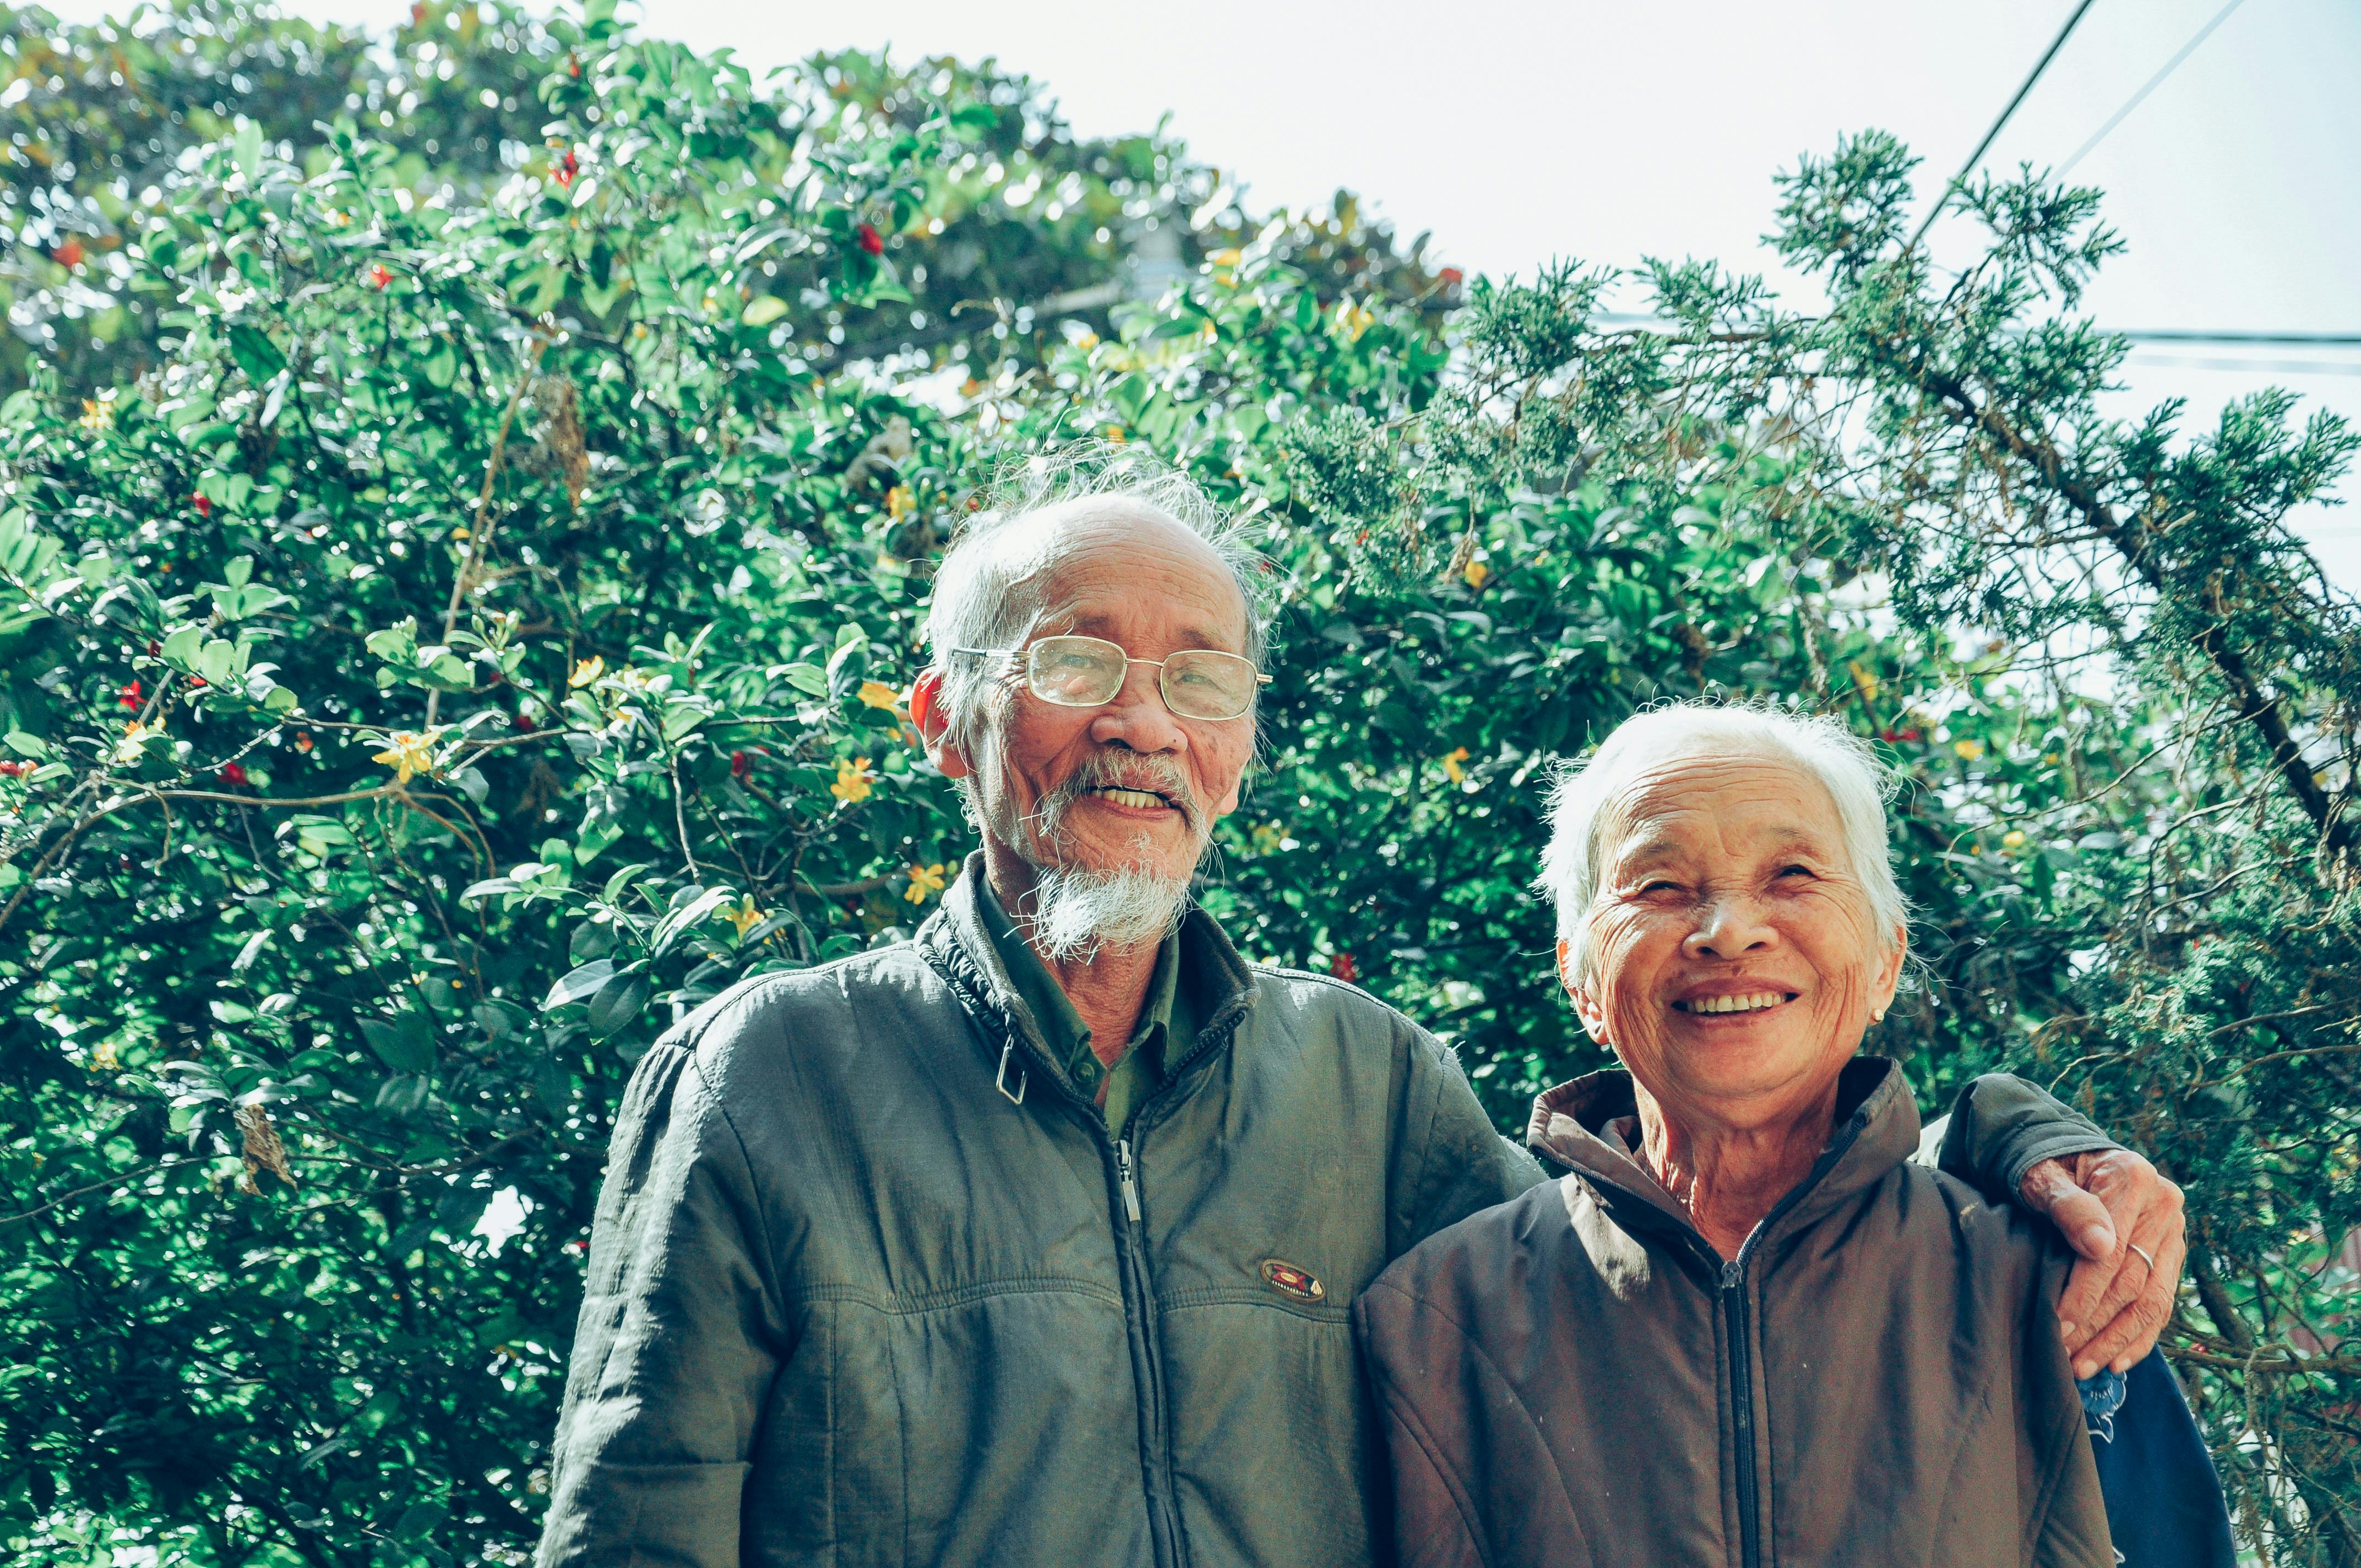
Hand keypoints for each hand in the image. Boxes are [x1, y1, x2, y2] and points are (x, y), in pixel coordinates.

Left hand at [2019, 1149, 2186, 1378]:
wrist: (2065, 1154)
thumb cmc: (2044, 1167)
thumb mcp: (2041, 1176)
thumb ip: (2066, 1205)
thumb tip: (2099, 1245)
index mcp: (2133, 1178)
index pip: (2111, 1253)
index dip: (2084, 1295)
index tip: (2058, 1326)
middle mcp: (2164, 1204)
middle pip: (2133, 1281)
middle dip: (2097, 1326)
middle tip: (2065, 1357)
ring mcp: (2172, 1230)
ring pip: (2152, 1300)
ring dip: (2117, 1341)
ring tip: (2083, 1368)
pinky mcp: (2171, 1252)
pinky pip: (2162, 1303)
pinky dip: (2139, 1336)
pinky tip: (2115, 1363)